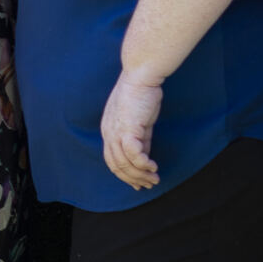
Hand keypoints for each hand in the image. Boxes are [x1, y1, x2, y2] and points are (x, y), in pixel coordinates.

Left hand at [100, 68, 164, 190]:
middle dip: (133, 179)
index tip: (139, 183)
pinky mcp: (128, 128)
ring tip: (154, 179)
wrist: (140, 76)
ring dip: (140, 175)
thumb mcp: (138, 123)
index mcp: (108, 131)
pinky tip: (153, 167)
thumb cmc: (141, 96)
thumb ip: (140, 140)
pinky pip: (133, 154)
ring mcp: (116, 131)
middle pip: (116, 165)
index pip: (112, 160)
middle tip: (149, 185)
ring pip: (125, 163)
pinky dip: (143, 164)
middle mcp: (108, 133)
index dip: (125, 175)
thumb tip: (144, 158)